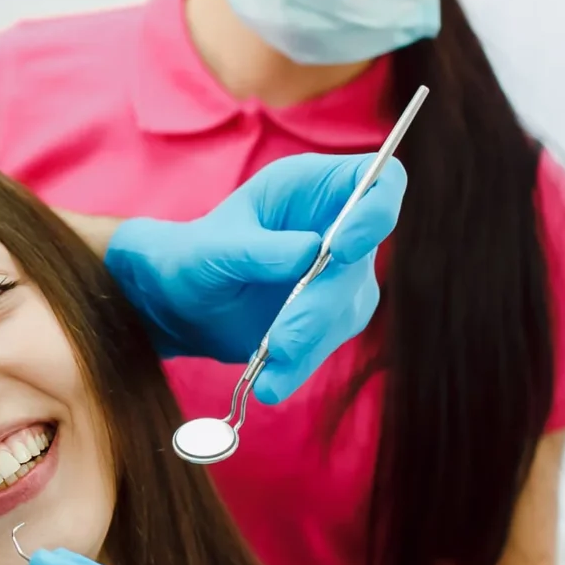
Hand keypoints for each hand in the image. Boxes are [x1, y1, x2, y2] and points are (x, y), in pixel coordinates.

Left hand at [103, 153, 406, 403]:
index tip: (344, 247)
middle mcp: (339, 226)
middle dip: (323, 301)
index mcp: (315, 185)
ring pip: (349, 307)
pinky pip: (330, 342)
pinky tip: (271, 382)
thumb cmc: (195, 256)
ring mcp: (342, 275)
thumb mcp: (212, 248)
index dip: (378, 210)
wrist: (183, 304)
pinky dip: (302, 365)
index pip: (382, 182)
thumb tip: (311, 253)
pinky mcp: (332, 318)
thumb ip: (256, 248)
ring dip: (310, 340)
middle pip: (363, 259)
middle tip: (283, 337)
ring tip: (267, 365)